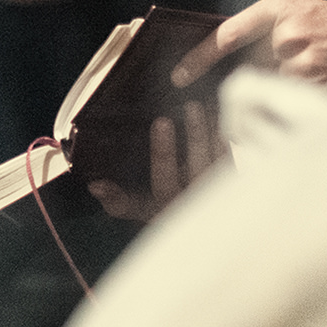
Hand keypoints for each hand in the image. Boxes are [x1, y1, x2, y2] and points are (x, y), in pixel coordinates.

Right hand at [89, 99, 224, 222]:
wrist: (197, 223)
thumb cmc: (159, 210)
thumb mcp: (135, 208)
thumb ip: (116, 200)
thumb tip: (95, 185)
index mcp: (167, 204)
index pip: (166, 178)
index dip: (163, 151)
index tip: (161, 122)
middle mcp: (194, 199)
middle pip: (200, 166)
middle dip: (196, 135)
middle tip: (192, 106)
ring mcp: (215, 191)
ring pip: (219, 158)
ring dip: (215, 130)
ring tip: (209, 103)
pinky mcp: (230, 181)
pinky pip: (231, 155)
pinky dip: (227, 134)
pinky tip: (222, 111)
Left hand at [170, 0, 326, 87]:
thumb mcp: (296, 11)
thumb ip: (263, 31)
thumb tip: (231, 64)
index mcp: (278, 9)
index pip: (226, 34)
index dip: (199, 58)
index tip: (179, 76)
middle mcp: (287, 34)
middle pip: (252, 71)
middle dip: (264, 77)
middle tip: (290, 72)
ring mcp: (303, 62)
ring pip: (273, 88)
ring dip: (286, 88)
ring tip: (316, 72)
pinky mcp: (319, 86)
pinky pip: (293, 101)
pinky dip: (301, 99)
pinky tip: (323, 83)